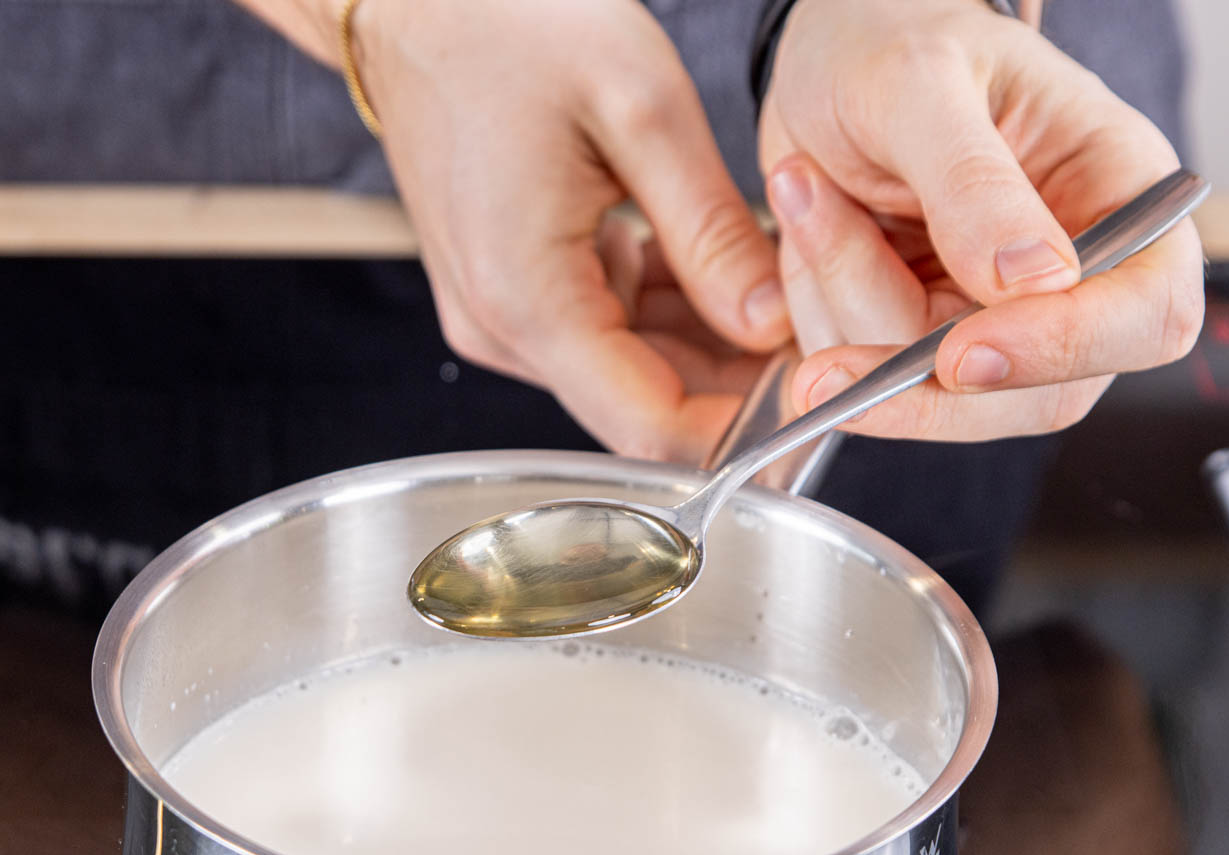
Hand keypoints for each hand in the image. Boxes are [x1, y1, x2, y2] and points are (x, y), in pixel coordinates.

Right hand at [347, 0, 790, 460]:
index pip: (649, 427)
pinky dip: (661, 313)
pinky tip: (708, 265)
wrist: (413, 1)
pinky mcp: (504, 290)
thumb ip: (710, 233)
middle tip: (815, 333)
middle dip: (733, 386)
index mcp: (529, 299)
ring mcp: (497, 313)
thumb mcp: (642, 111)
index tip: (812, 403)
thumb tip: (769, 327)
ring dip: (703, 346)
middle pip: (641, 406)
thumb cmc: (511, 27)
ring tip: (770, 285)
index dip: (741, 437)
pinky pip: (598, 330)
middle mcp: (502, 326)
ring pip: (626, 370)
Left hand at [759, 0, 1204, 440]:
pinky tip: (816, 222)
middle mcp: (1074, 272)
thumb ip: (975, 183)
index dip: (1061, 349)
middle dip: (913, 368)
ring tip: (813, 193)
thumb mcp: (921, 83)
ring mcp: (998, 317)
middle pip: (1037, 393)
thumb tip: (1034, 282)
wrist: (827, 52)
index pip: (1147, 315)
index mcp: (1121, 193)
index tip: (960, 354)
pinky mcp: (926, 337)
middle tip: (821, 349)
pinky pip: (871, 379)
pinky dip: (821, 307)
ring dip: (845, 301)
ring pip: (933, 392)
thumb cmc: (896, 33)